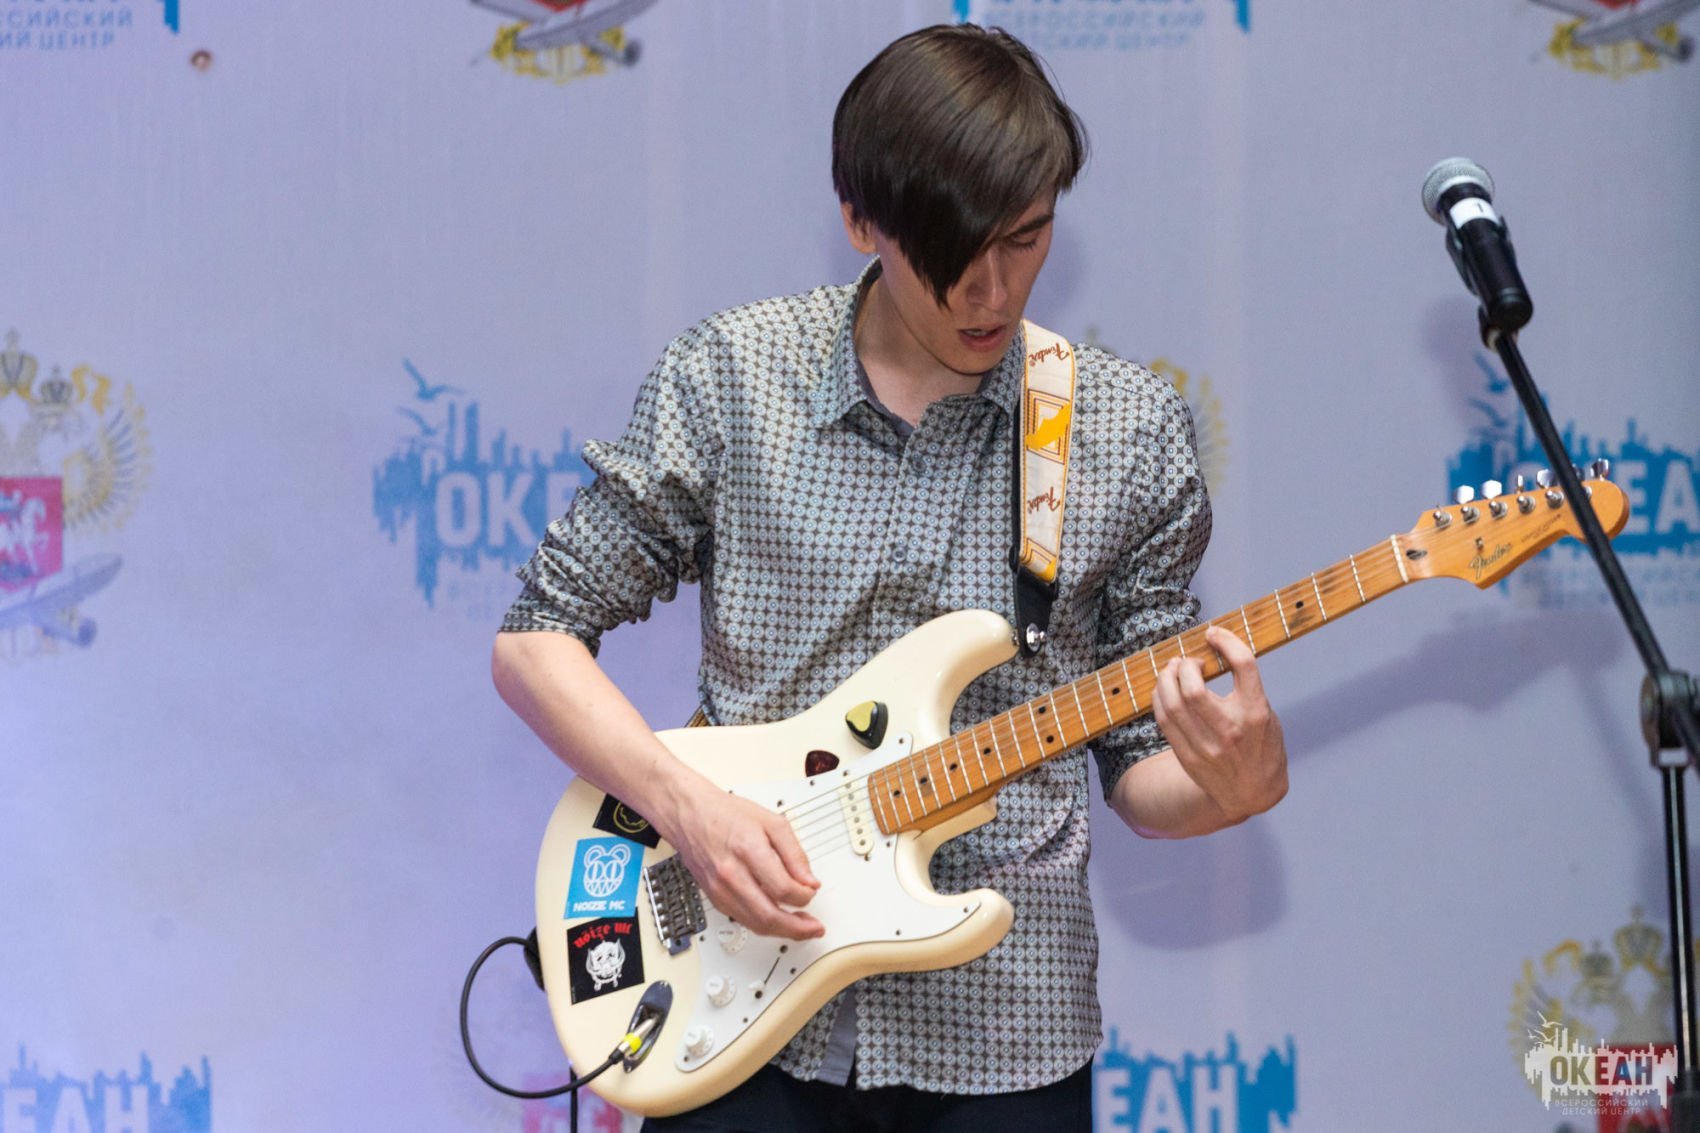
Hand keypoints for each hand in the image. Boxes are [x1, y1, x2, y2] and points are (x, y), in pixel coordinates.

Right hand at [662, 776, 823, 940]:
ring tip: (800, 928)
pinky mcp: (714, 898)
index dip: (804, 895)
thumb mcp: (771, 822)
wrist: (690, 815)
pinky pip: (743, 920)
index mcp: (748, 850)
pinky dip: (763, 924)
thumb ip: (794, 853)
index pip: (783, 888)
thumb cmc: (726, 814)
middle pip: (768, 916)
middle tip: (814, 927)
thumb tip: (809, 880)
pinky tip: (777, 920)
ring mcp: (720, 889)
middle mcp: (731, 874)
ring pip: (755, 924)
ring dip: (782, 931)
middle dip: (797, 927)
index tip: (811, 891)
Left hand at [1152, 625, 1287, 825]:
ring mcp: (1207, 745)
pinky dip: (1159, 698)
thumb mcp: (1267, 715)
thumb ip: (1246, 688)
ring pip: (1172, 702)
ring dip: (1167, 678)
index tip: (1214, 634)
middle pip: (1193, 686)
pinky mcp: (1187, 755)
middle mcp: (1231, 729)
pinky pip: (1163, 719)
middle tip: (1189, 661)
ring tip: (1173, 669)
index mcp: (1256, 712)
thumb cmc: (1262, 747)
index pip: (1243, 665)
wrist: (1252, 793)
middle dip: (1185, 664)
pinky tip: (1165, 690)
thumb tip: (1216, 653)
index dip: (1226, 641)